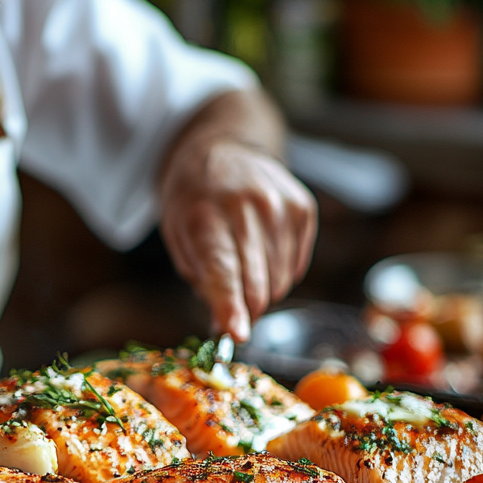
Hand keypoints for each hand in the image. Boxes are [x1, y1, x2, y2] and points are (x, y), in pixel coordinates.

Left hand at [160, 137, 316, 342]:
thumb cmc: (194, 201)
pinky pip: (296, 268)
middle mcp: (248, 206)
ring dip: (261, 290)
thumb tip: (226, 327)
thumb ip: (202, 281)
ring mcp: (281, 205)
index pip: (223, 268)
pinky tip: (260, 249)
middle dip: (245, 309)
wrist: (222, 149)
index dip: (230, 304)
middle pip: (257, 282)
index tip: (236, 333)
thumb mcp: (178, 236)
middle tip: (231, 312)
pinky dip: (278, 272)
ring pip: (280, 281)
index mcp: (206, 214)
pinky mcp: (304, 208)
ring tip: (242, 262)